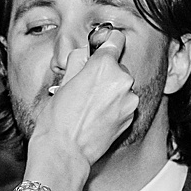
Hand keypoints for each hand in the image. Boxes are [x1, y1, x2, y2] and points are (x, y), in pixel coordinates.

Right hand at [27, 37, 137, 168]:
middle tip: (86, 86)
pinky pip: (125, 103)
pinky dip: (115, 106)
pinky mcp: (131, 116)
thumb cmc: (58, 118)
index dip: (107, 43)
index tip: (102, 48)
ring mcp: (129, 100)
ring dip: (111, 91)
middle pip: (118, 66)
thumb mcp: (64, 80)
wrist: (65, 151)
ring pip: (122, 86)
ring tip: (91, 106)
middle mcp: (122, 80)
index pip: (116, 39)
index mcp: (104, 65)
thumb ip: (79, 60)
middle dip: (106, 73)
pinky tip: (98, 116)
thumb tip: (86, 54)